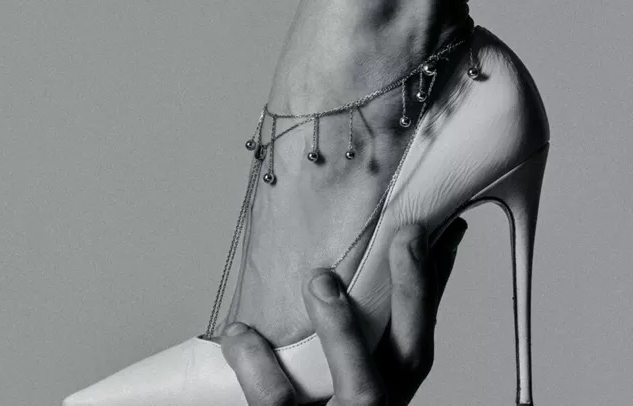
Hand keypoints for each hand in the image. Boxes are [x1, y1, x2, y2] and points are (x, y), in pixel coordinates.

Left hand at [220, 219, 467, 404]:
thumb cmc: (311, 402)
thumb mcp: (342, 371)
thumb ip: (347, 330)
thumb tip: (338, 264)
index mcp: (387, 386)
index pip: (421, 333)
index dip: (432, 285)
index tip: (440, 231)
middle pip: (411, 357)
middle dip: (414, 295)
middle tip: (408, 236)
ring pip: (363, 390)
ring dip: (345, 331)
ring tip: (320, 279)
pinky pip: (277, 401)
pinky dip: (257, 365)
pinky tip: (240, 332)